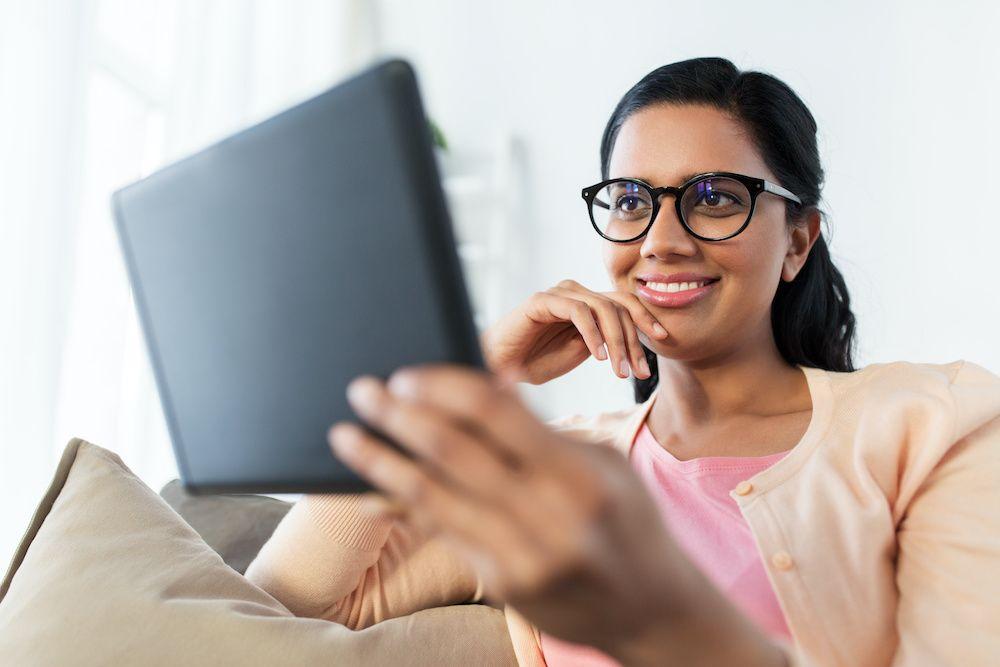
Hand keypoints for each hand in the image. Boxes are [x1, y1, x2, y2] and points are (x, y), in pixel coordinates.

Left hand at [326, 364, 783, 664]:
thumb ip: (543, 429)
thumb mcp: (604, 464)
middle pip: (455, 453)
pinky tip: (375, 488)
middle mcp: (550, 519)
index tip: (405, 374)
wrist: (652, 610)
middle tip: (363, 391)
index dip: (442, 388)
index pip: (496, 415)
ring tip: (346, 436)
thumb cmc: (628, 522)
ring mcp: (523, 559)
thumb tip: (488, 380)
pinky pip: (443, 534)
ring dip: (382, 462)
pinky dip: (404, 506)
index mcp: (580, 477)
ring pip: (434, 498)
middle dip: (399, 416)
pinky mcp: (504, 585)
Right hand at [480, 279, 668, 384]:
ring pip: (603, 308)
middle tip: (640, 371)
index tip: (664, 341)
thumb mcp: (581, 353)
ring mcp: (559, 293)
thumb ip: (606, 341)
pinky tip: (598, 356)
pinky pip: (578, 311)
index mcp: (587, 303)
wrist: (499, 367)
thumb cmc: (536, 361)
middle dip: (634, 339)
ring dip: (617, 342)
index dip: (646, 319)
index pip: (625, 303)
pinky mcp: (542, 300)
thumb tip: (636, 341)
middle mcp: (575, 292)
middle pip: (619, 306)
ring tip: (619, 371)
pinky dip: (593, 334)